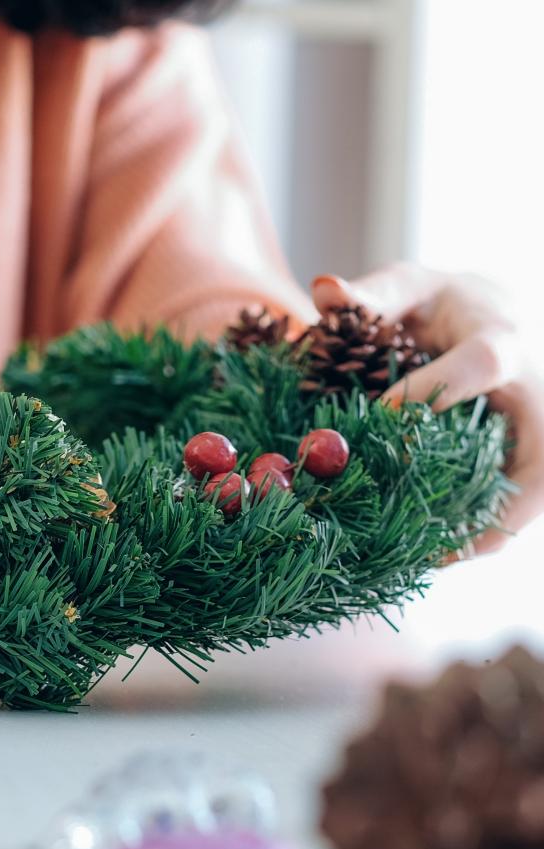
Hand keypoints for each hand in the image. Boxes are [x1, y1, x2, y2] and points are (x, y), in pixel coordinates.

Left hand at [312, 266, 543, 554]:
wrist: (497, 313)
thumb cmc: (444, 305)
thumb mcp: (413, 287)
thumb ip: (372, 294)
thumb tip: (326, 289)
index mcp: (503, 340)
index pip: (480, 365)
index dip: (433, 392)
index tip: (382, 418)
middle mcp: (536, 390)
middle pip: (540, 450)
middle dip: (492, 495)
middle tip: (431, 538)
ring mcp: (541, 429)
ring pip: (537, 489)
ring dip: (489, 529)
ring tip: (429, 561)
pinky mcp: (534, 458)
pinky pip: (521, 505)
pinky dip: (485, 533)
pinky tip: (436, 556)